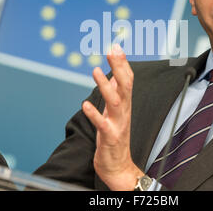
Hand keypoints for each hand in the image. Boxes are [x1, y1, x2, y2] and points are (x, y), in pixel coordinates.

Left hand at [82, 44, 143, 189]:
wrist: (118, 166)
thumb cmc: (116, 137)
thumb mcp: (116, 112)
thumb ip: (116, 93)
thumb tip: (114, 75)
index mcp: (125, 104)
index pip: (127, 80)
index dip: (122, 63)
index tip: (115, 46)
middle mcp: (124, 111)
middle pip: (125, 86)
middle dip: (119, 68)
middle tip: (112, 50)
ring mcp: (118, 124)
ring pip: (115, 102)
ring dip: (106, 86)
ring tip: (96, 71)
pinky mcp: (109, 137)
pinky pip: (102, 124)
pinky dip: (94, 114)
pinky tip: (85, 104)